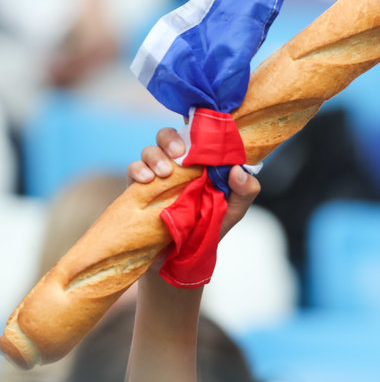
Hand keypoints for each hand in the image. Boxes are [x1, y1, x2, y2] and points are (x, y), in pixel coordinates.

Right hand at [127, 127, 259, 237]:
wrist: (180, 260)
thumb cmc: (208, 231)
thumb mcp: (232, 212)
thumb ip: (245, 192)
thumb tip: (239, 170)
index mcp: (202, 164)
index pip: (197, 135)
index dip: (196, 122)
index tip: (197, 120)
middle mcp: (179, 166)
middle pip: (170, 136)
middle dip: (171, 138)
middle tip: (179, 152)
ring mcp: (158, 176)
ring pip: (150, 150)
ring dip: (155, 155)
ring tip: (165, 173)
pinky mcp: (139, 189)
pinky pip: (133, 170)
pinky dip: (138, 170)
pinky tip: (146, 181)